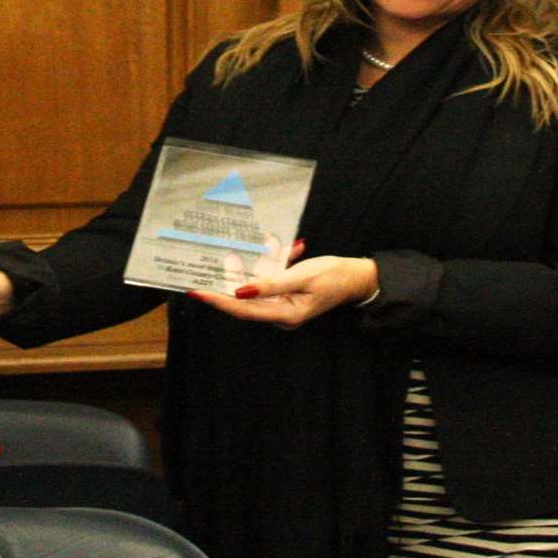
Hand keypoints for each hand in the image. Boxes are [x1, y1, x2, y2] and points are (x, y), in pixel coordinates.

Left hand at [192, 240, 376, 330]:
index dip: (218, 299)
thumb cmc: (335, 276)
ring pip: (260, 283)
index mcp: (284, 314)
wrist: (360, 277)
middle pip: (247, 296)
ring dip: (262, 262)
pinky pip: (274, 279)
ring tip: (265, 243)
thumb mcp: (303, 276)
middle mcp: (281, 313)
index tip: (196, 291)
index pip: (242, 308)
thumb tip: (241, 291)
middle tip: (225, 254)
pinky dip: (277, 263)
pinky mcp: (289, 294)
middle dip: (237, 274)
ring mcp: (285, 304)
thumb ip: (272, 283)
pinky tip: (286, 247)